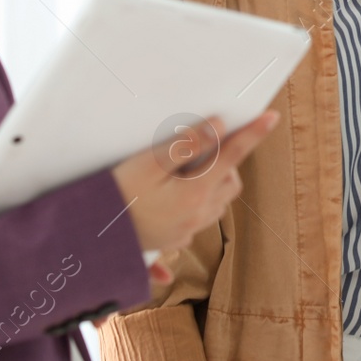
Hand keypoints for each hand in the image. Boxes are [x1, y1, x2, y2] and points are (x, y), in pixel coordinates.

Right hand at [110, 112, 277, 253]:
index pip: (232, 155)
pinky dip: (194, 205)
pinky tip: (174, 201)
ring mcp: (186, 232)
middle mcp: (197, 216)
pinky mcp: (172, 241)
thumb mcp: (147, 164)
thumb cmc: (113, 198)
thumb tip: (217, 127)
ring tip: (188, 168)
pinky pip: (195, 220)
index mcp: (195, 193)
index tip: (271, 117)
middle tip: (207, 144)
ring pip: (216, 202)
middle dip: (228, 161)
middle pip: (229, 182)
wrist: (88, 244)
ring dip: (213, 182)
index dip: (253, 134)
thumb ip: (184, 145)